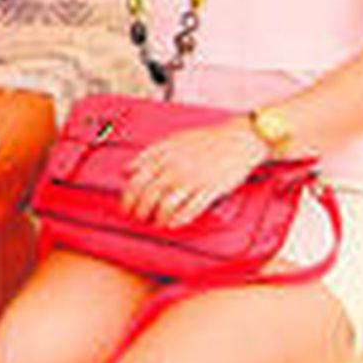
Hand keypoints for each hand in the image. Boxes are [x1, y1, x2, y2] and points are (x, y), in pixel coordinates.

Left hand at [122, 118, 264, 227]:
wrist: (236, 139)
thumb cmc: (206, 140)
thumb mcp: (171, 140)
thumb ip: (149, 155)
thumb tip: (128, 169)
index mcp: (164, 155)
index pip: (137, 179)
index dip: (128, 196)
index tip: (125, 205)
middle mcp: (176, 167)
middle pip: (149, 194)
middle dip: (140, 210)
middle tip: (137, 217)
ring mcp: (193, 179)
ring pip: (167, 204)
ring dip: (158, 217)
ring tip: (155, 222)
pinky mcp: (210, 190)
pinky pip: (191, 209)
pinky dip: (179, 219)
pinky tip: (173, 223)